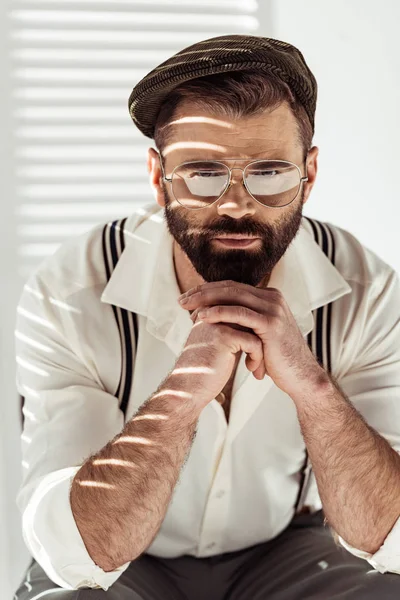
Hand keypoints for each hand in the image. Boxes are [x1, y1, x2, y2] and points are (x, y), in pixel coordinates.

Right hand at [167, 315, 264, 410]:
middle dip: (261, 340)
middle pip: (251, 319)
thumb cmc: (204, 370)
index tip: (256, 352)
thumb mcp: (218, 344)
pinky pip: (254, 342)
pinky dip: (257, 357)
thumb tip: (257, 325)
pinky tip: (251, 369)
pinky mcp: (224, 336)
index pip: (244, 312)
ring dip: (261, 350)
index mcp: (210, 310)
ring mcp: (217, 322)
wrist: (187, 389)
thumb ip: (233, 330)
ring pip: (255, 329)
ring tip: (256, 367)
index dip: (255, 331)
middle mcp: (212, 311)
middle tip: (261, 361)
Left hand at [178, 280, 325, 397]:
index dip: (208, 290)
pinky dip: (219, 313)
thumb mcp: (259, 334)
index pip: (233, 287)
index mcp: (269, 297)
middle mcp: (272, 298)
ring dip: (206, 300)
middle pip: (230, 287)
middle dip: (203, 292)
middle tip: (181, 300)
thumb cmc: (277, 359)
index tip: (188, 298)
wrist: (300, 376)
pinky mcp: (271, 323)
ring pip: (233, 296)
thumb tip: (220, 318)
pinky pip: (240, 313)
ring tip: (186, 308)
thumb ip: (245, 322)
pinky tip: (203, 317)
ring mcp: (273, 309)